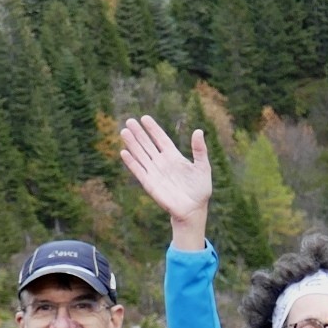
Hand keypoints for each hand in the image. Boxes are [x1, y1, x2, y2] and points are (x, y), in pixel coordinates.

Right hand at [117, 116, 211, 249]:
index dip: (153, 129)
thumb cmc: (200, 190)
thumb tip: (198, 131)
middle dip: (139, 133)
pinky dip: (131, 162)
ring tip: (124, 132)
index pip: (161, 139)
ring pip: (141, 155)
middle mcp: (162, 163)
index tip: (145, 118)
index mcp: (174, 157)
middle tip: (129, 121)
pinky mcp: (150, 184)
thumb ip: (200, 150)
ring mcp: (155, 172)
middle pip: (148, 144)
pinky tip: (124, 152)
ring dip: (132, 144)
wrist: (193, 210)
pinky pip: (139, 171)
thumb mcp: (203, 167)